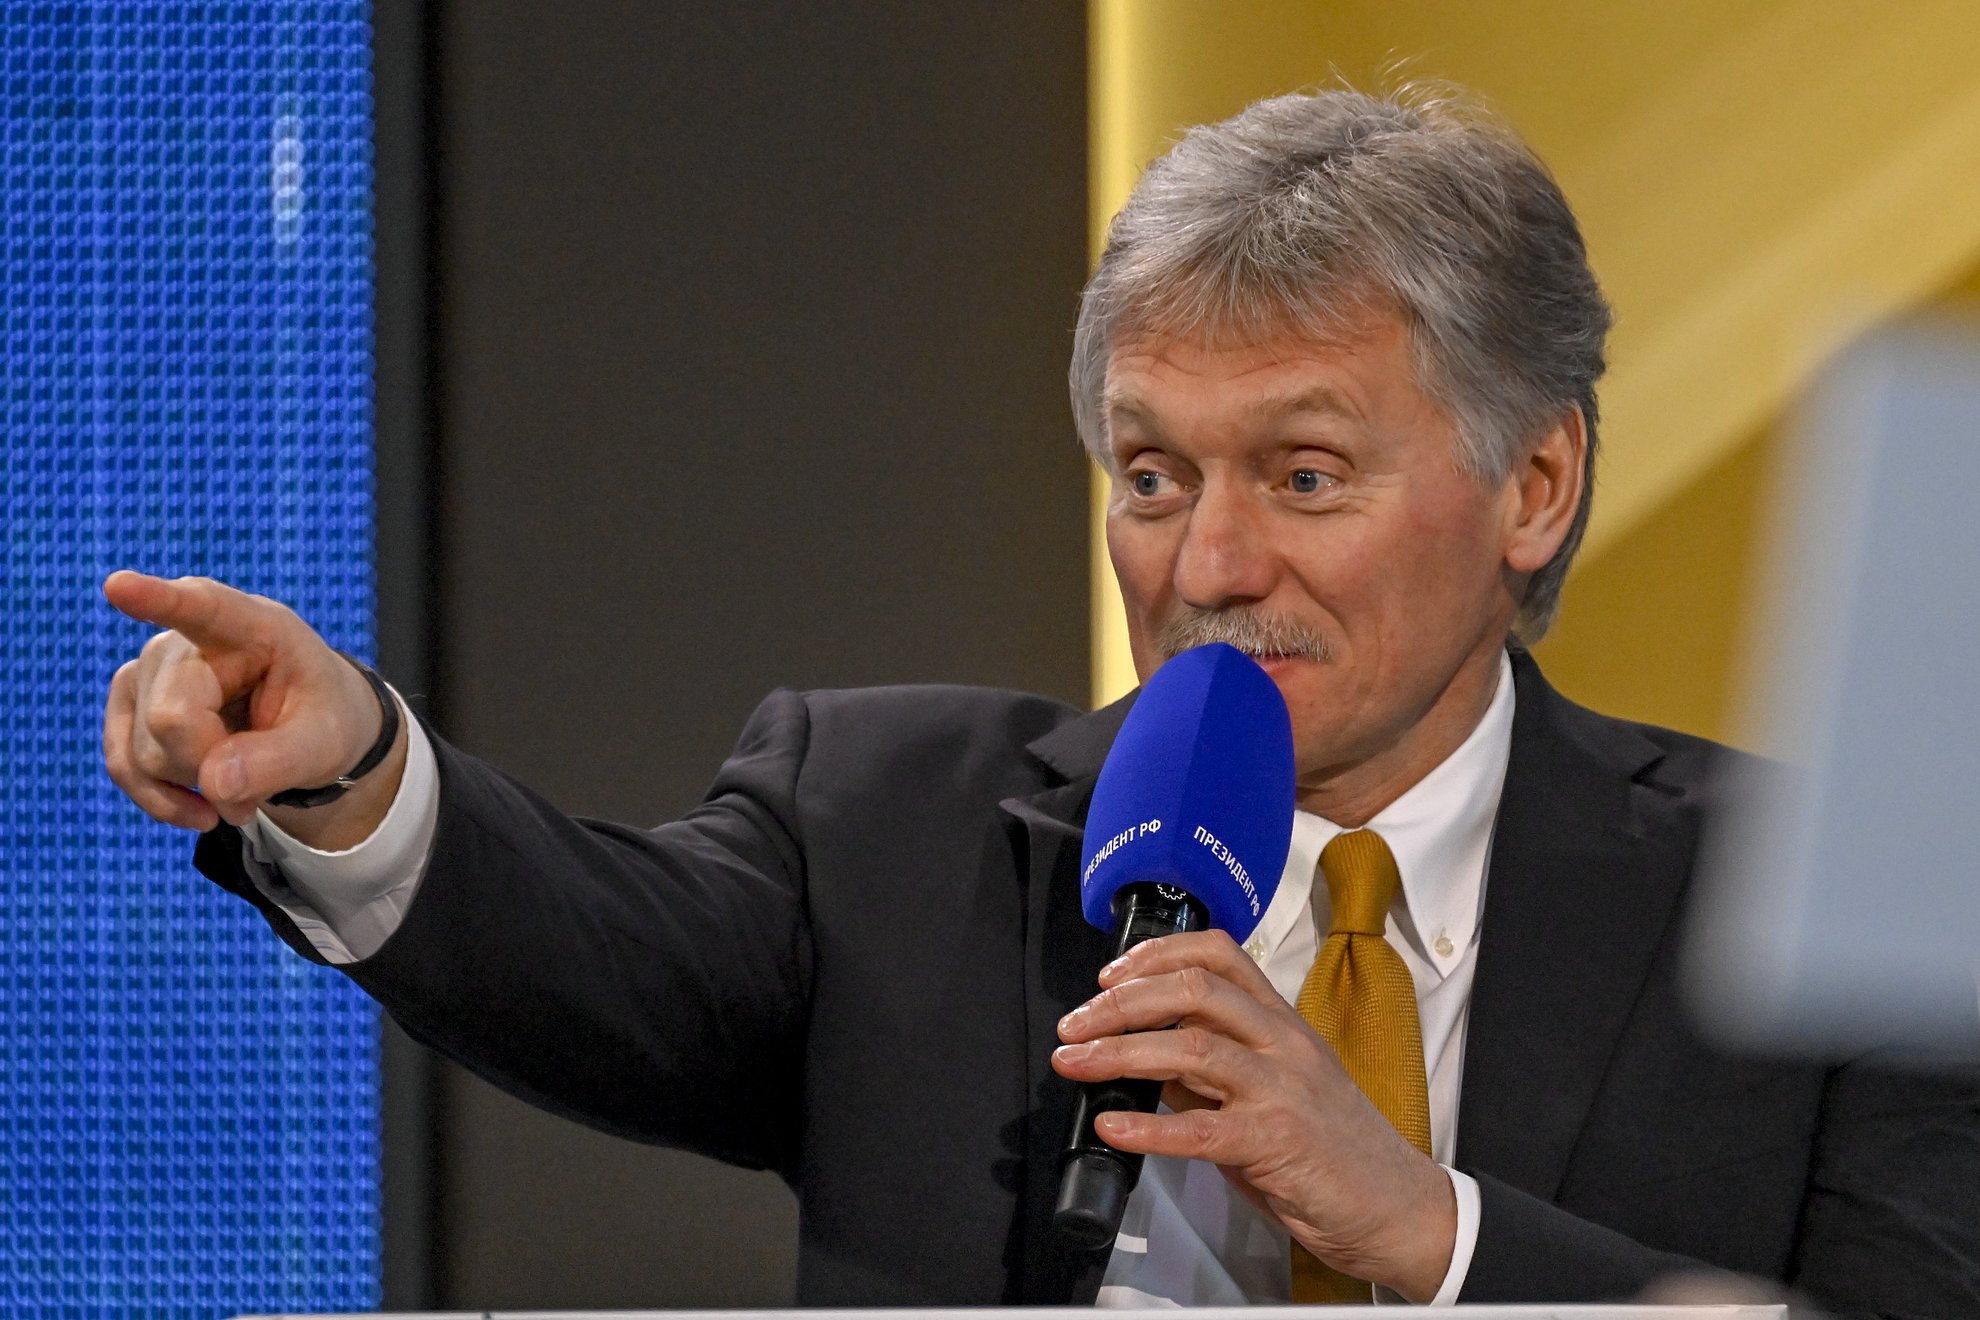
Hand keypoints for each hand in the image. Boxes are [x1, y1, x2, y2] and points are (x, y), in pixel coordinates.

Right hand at [101, 570, 405, 847]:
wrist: (309, 729)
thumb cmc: (322, 719)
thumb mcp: (326, 743)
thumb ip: (279, 761)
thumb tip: (214, 783)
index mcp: (254, 627)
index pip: (203, 608)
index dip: (158, 599)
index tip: (118, 587)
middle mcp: (188, 639)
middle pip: (172, 718)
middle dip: (214, 765)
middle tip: (263, 774)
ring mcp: (150, 670)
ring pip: (145, 751)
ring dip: (196, 786)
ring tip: (243, 784)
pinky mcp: (130, 705)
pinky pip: (123, 765)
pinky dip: (161, 800)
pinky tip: (202, 810)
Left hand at [1051, 930, 1456, 1300]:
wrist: (1399, 1208)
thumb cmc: (1337, 1151)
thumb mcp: (1277, 1090)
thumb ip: (1218, 1072)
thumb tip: (1148, 1064)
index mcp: (1282, 1024)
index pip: (1219, 955)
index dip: (1157, 955)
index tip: (1110, 975)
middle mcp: (1283, 1044)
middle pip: (1194, 991)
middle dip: (1122, 1002)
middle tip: (1075, 1024)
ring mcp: (1283, 1090)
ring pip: (1192, 1048)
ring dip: (1120, 1053)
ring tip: (1076, 1063)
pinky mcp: (1278, 1142)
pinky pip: (1200, 1129)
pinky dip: (1148, 1127)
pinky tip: (1113, 1126)